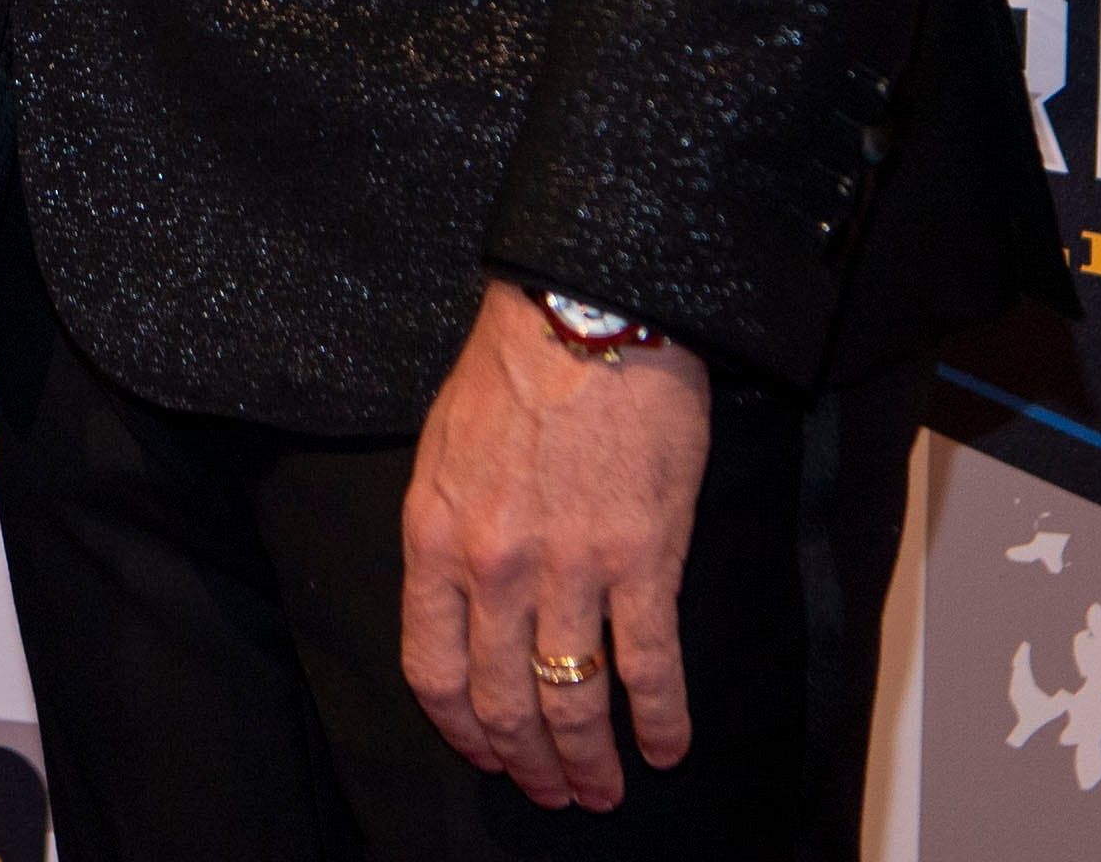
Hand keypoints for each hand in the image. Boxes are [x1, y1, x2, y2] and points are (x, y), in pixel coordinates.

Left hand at [400, 283, 709, 809]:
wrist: (589, 308)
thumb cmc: (516, 366)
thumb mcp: (444, 449)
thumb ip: (447, 533)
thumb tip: (461, 601)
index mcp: (436, 539)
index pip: (433, 670)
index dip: (460, 728)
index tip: (484, 751)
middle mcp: (494, 568)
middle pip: (502, 701)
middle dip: (528, 762)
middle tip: (553, 791)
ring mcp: (570, 569)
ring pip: (572, 700)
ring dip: (589, 761)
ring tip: (604, 789)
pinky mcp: (643, 559)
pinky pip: (650, 666)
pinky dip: (661, 719)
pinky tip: (667, 747)